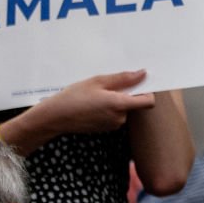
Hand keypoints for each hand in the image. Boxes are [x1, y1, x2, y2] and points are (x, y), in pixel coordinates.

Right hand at [35, 69, 155, 134]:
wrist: (55, 117)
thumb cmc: (74, 97)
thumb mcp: (98, 81)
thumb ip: (123, 78)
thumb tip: (143, 74)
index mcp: (119, 105)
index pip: (148, 101)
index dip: (148, 91)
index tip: (140, 82)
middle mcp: (119, 118)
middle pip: (134, 103)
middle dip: (127, 93)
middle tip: (109, 84)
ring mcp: (113, 125)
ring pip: (124, 108)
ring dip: (117, 100)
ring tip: (98, 94)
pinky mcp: (106, 128)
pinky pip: (115, 115)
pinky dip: (110, 107)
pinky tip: (94, 103)